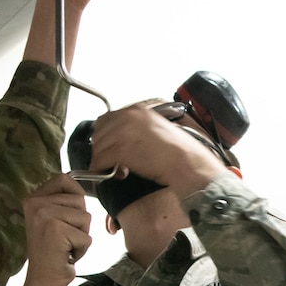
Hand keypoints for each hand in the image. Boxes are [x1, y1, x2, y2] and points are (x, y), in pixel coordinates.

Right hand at [2, 175, 90, 285]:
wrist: (43, 278)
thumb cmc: (54, 249)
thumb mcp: (53, 218)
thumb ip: (63, 200)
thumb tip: (89, 181)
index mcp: (33, 198)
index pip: (64, 178)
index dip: (76, 195)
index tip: (69, 216)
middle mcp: (35, 203)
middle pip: (79, 199)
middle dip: (80, 221)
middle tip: (64, 236)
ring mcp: (44, 215)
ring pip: (86, 217)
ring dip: (82, 234)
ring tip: (65, 244)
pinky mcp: (56, 229)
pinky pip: (87, 235)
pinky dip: (82, 248)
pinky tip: (66, 254)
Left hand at [88, 103, 223, 198]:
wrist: (187, 163)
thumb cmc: (179, 152)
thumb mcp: (158, 129)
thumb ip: (139, 128)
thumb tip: (122, 138)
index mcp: (138, 110)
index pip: (107, 119)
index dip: (106, 135)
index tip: (109, 146)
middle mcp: (128, 116)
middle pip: (99, 132)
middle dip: (102, 148)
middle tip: (113, 160)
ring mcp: (124, 132)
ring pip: (98, 147)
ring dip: (104, 161)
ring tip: (119, 170)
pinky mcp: (122, 149)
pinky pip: (100, 160)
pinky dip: (103, 170)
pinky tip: (119, 175)